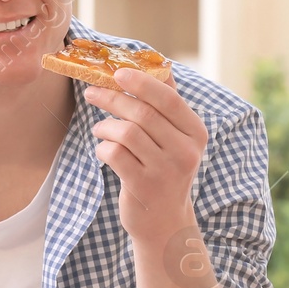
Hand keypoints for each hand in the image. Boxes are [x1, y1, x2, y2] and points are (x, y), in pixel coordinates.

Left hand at [84, 67, 207, 244]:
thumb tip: (160, 66)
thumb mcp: (175, 139)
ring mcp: (165, 171)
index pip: (168, 98)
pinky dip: (102, 147)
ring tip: (100, 129)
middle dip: (112, 98)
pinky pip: (114, 154)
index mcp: (196, 133)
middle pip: (143, 113)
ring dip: (105, 126)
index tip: (118, 72)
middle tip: (92, 93)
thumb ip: (168, 106)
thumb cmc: (165, 170)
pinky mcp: (144, 187)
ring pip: (126, 132)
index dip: (142, 82)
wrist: (164, 222)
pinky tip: (104, 150)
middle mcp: (185, 151)